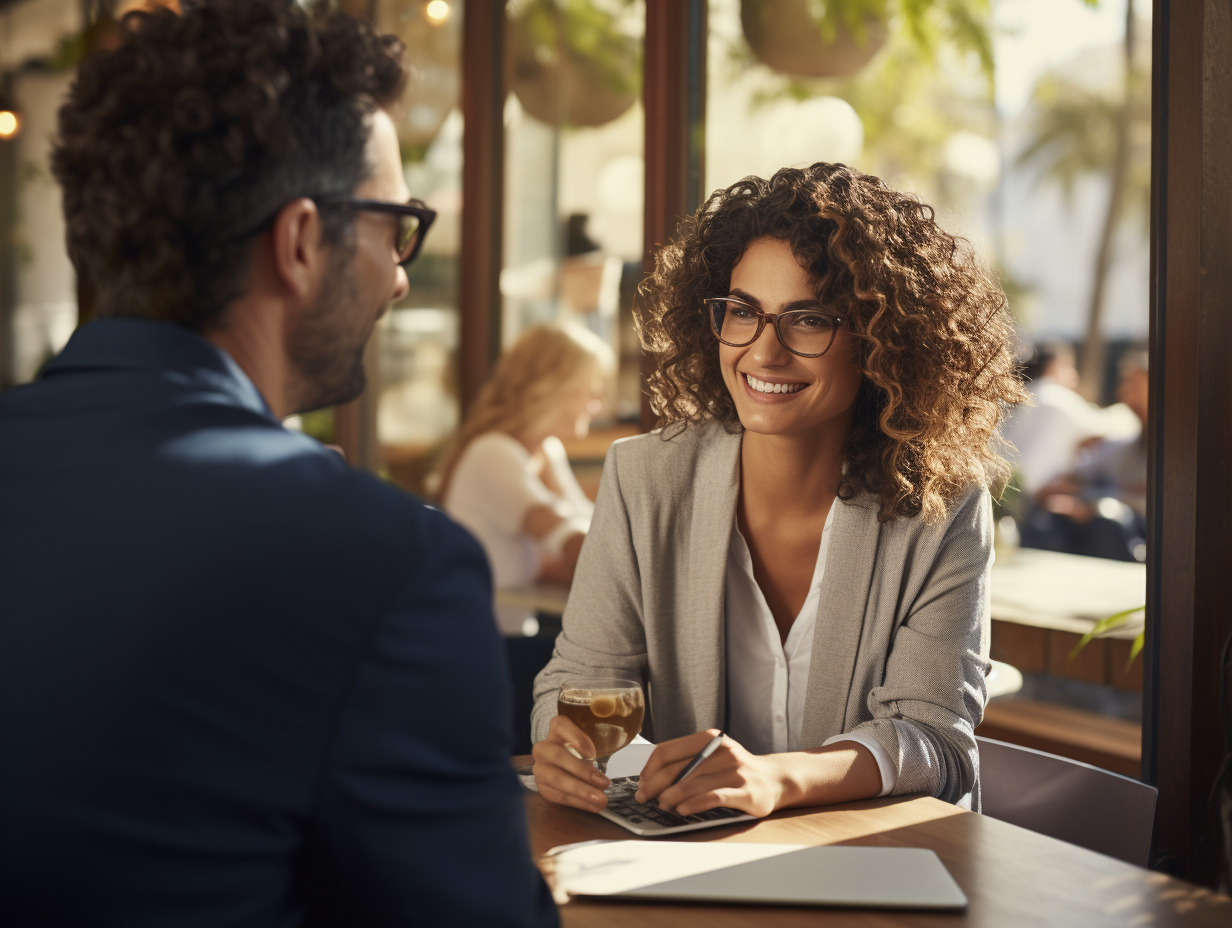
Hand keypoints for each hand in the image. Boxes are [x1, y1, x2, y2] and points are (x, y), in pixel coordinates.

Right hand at [529, 714, 611, 811]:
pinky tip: (593, 806)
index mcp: (556, 730)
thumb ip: (592, 748)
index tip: (593, 753)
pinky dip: (577, 802)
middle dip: (582, 771)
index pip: (560, 725)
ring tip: (601, 800)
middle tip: (605, 783)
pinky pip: (558, 796)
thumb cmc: (577, 751)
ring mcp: (540, 768)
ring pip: (556, 779)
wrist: (558, 765)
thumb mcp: (586, 743)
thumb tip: (603, 768)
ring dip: (581, 791)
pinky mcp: (542, 786)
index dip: (576, 737)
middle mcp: (544, 748)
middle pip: (558, 755)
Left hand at [633, 730, 786, 818]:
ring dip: (670, 798)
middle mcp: (721, 751)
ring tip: (662, 807)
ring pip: (691, 784)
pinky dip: (693, 804)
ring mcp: (734, 771)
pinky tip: (682, 810)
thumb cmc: (736, 770)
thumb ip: (687, 762)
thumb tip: (651, 781)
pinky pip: (712, 797)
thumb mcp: (713, 756)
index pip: (667, 751)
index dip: (649, 770)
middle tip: (645, 799)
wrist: (775, 779)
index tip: (641, 784)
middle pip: (676, 769)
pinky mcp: (744, 792)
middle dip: (655, 786)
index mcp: (709, 739)